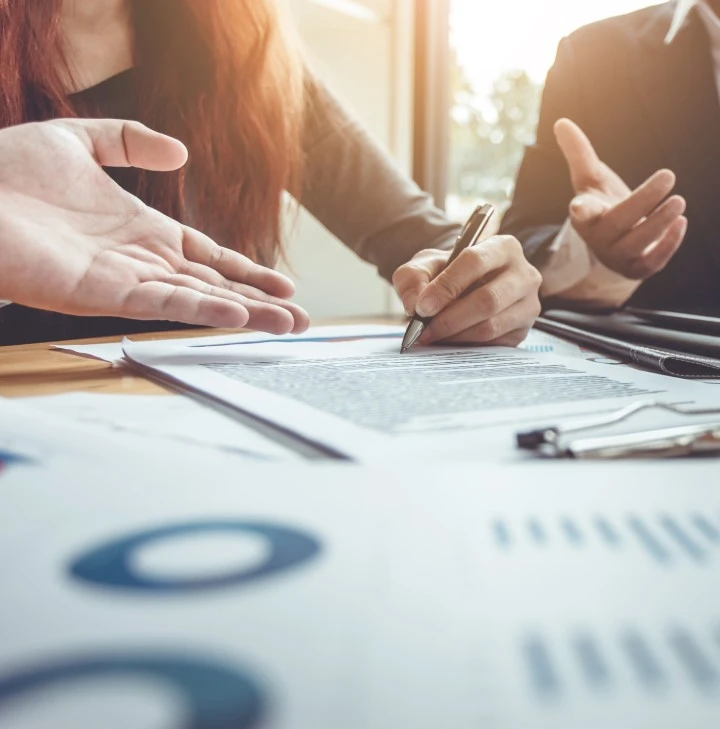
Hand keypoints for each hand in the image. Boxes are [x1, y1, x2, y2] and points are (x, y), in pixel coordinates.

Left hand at [0, 119, 309, 332]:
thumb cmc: (7, 171)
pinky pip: (162, 304)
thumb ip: (131, 141)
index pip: (208, 256)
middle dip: (261, 303)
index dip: (248, 270)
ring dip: (246, 313)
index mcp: (142, 230)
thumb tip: (181, 153)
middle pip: (215, 286)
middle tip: (302, 320)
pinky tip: (236, 316)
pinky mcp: (103, 294)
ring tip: (288, 325)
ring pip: (199, 300)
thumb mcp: (78, 141)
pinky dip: (200, 311)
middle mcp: (142, 261)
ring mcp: (125, 280)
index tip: (286, 282)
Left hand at [392, 237, 541, 346]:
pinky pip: (493, 344)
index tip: (423, 307)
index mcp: (502, 247)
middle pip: (487, 300)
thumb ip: (413, 277)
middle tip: (423, 330)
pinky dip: (465, 345)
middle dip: (449, 319)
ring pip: (490, 326)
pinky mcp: (522, 331)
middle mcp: (524, 274)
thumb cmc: (448, 273)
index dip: (447, 286)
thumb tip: (414, 305)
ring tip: (431, 336)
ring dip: (455, 335)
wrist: (465, 289)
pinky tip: (448, 341)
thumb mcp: (426, 265)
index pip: (475, 262)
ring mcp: (528, 305)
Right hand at [555, 118, 686, 279]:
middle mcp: (598, 238)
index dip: (581, 210)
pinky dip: (668, 244)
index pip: (581, 213)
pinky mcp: (635, 268)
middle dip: (643, 201)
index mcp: (585, 215)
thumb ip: (578, 152)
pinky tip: (681, 223)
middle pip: (618, 223)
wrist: (612, 243)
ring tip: (679, 202)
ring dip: (659, 223)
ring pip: (636, 243)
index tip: (577, 206)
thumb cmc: (602, 205)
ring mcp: (616, 256)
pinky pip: (651, 262)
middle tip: (668, 176)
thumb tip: (561, 121)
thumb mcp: (590, 179)